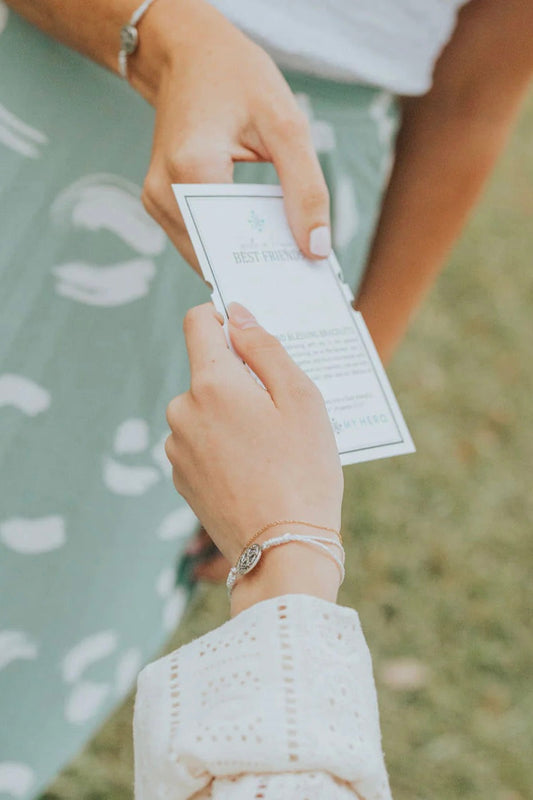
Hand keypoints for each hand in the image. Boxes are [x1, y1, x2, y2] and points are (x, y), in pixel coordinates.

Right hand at [130, 0, 330, 268]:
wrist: (188, 54)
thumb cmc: (238, 79)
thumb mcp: (287, 124)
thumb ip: (306, 189)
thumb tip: (316, 250)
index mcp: (192, 168)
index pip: (231, 244)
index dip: (267, 269)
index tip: (302, 287)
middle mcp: (164, 192)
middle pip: (215, 256)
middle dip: (256, 270)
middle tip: (299, 280)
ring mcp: (156, 200)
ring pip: (204, 255)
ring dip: (241, 260)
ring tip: (283, 262)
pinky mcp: (160, 202)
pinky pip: (198, 239)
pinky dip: (229, 243)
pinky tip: (259, 240)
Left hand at [165, 303, 343, 610]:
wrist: (283, 550)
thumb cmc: (303, 471)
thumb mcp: (302, 398)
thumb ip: (265, 347)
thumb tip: (237, 314)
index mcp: (211, 383)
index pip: (198, 321)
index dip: (224, 320)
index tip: (250, 340)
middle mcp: (182, 410)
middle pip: (207, 371)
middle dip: (239, 380)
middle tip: (278, 414)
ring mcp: (176, 446)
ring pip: (204, 408)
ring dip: (230, 415)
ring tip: (269, 450)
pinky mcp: (180, 476)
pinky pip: (200, 441)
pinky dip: (222, 445)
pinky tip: (253, 471)